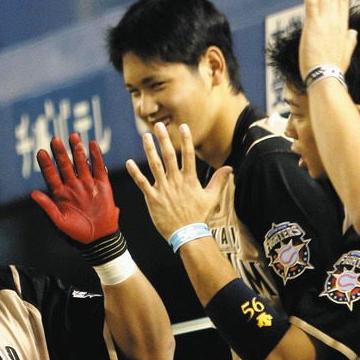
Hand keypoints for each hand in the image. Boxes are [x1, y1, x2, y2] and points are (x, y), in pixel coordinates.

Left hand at [31, 133, 118, 244]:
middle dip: (60, 152)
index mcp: (61, 193)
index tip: (41, 152)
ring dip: (77, 149)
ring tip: (73, 136)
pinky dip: (96, 156)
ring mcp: (88, 183)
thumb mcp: (59, 221)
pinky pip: (99, 167)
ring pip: (81, 162)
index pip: (51, 175)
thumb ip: (47, 206)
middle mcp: (73, 185)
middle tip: (55, 139)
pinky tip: (92, 144)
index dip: (46, 164)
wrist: (99, 237)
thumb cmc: (77, 232)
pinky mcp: (102, 184)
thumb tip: (33, 193)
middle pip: (65, 165)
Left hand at [126, 122, 231, 241]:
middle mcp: (176, 181)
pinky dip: (135, 173)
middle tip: (158, 125)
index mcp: (190, 179)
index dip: (185, 139)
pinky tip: (129, 162)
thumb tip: (230, 168)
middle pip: (169, 155)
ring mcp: (163, 189)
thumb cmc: (199, 216)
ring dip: (149, 150)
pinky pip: (142, 183)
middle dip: (163, 139)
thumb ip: (219, 180)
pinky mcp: (153, 198)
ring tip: (145, 136)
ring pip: (155, 165)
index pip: (188, 155)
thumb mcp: (211, 197)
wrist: (188, 234)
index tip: (182, 126)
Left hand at [299, 0, 357, 78]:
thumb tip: (354, 33)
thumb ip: (350, 42)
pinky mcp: (313, 24)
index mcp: (342, 28)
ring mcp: (325, 21)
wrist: (326, 77)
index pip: (343, 3)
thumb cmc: (334, 70)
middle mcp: (335, 21)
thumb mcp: (346, 54)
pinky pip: (311, 2)